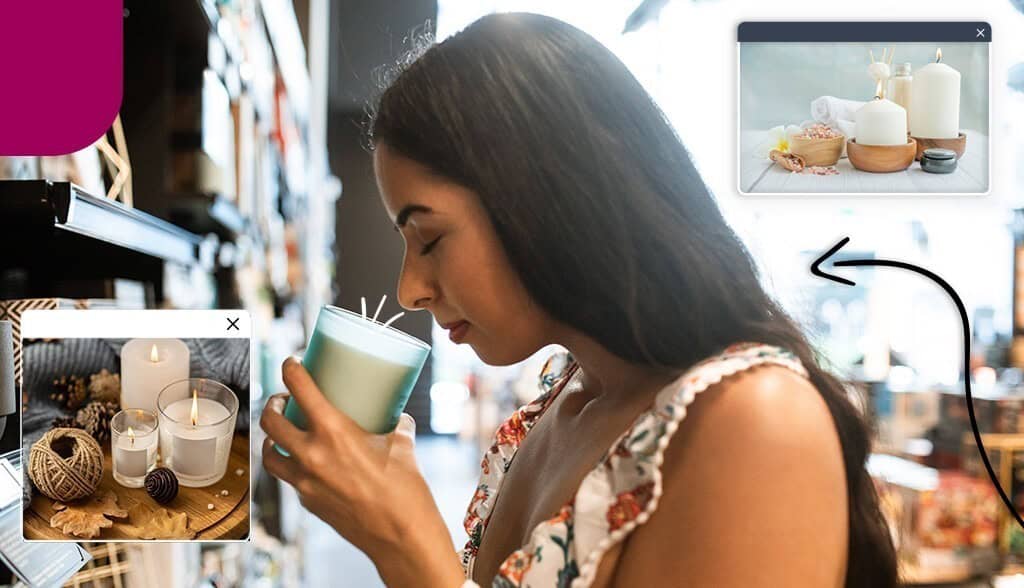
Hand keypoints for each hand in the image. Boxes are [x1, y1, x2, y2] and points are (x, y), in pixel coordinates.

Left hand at [260, 357, 464, 586]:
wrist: (402, 537)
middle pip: (271, 421)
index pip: (301, 389)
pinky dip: (292, 466)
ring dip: (271, 438)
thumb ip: (397, 425)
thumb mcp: (403, 447)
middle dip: (273, 404)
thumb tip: (397, 416)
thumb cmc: (406, 491)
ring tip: (282, 432)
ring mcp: (306, 482)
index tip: (291, 362)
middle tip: (283, 399)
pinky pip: (290, 479)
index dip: (291, 369)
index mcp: (335, 432)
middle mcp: (312, 455)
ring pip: (270, 454)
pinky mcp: (309, 503)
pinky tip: (308, 464)